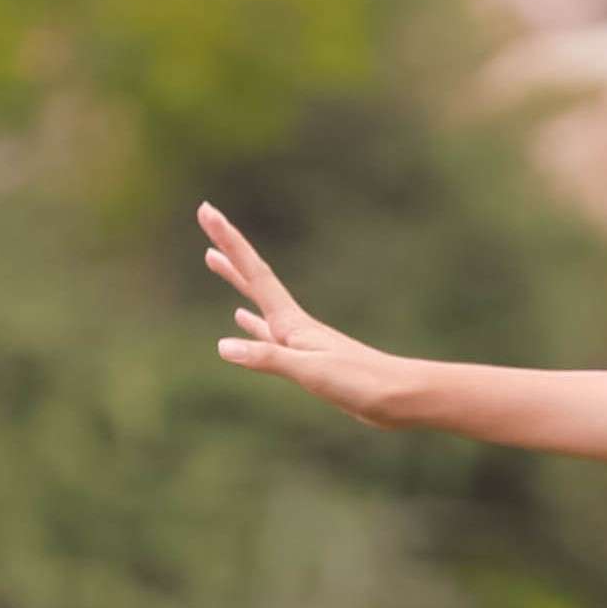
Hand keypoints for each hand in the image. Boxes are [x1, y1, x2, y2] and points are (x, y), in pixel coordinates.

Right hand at [202, 203, 407, 428]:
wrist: (400, 397)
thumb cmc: (361, 383)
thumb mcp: (311, 372)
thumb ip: (268, 359)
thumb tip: (222, 345)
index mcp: (293, 324)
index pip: (254, 273)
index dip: (229, 242)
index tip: (207, 210)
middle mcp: (294, 325)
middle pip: (253, 278)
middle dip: (228, 250)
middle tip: (206, 218)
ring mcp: (300, 340)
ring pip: (257, 302)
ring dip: (235, 280)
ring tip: (214, 261)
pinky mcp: (307, 359)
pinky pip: (268, 335)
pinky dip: (251, 325)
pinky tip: (242, 321)